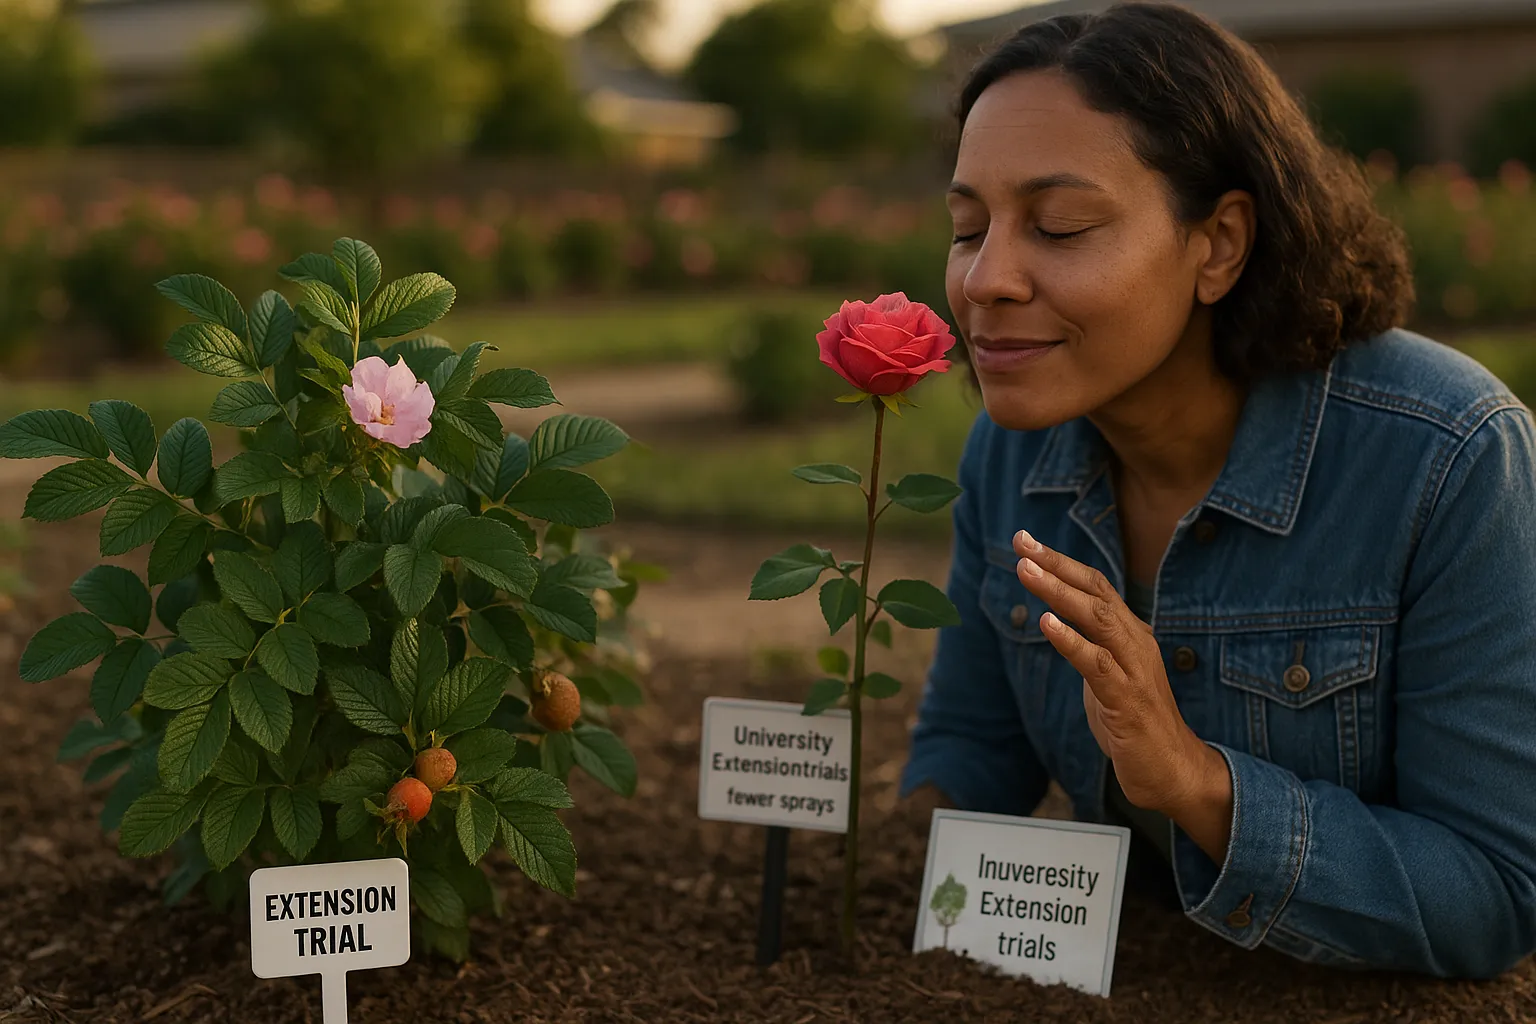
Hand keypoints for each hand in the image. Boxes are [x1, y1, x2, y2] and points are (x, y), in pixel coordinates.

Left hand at [1011, 529, 1229, 830]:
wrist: (1173, 770)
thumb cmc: (1136, 723)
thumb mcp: (1107, 674)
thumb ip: (1090, 646)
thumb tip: (1058, 623)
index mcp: (1129, 634)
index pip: (1094, 586)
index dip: (1060, 561)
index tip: (1026, 540)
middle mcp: (1135, 642)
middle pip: (1094, 591)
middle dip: (1056, 564)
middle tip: (1021, 541)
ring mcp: (1133, 668)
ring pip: (1097, 619)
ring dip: (1059, 592)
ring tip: (1027, 571)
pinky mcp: (1127, 699)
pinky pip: (1098, 663)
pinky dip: (1072, 641)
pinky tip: (1048, 623)